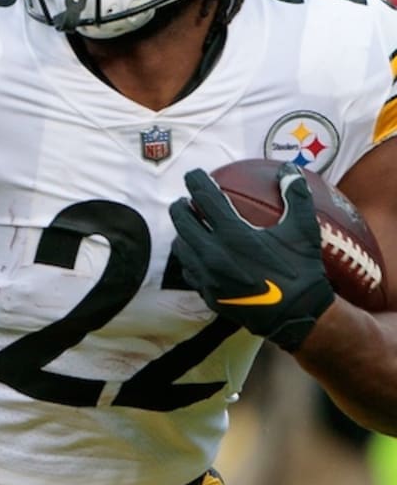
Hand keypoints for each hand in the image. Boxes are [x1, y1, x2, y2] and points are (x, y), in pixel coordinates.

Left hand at [169, 162, 334, 350]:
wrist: (296, 315)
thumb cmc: (300, 270)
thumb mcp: (304, 231)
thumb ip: (296, 197)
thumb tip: (288, 169)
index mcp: (233, 234)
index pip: (205, 197)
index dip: (196, 181)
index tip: (194, 174)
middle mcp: (212, 252)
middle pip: (182, 219)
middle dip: (182, 205)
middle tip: (187, 200)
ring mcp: (205, 274)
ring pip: (180, 244)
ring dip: (182, 231)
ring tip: (190, 224)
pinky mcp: (205, 292)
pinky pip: (187, 268)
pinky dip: (188, 256)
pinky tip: (196, 252)